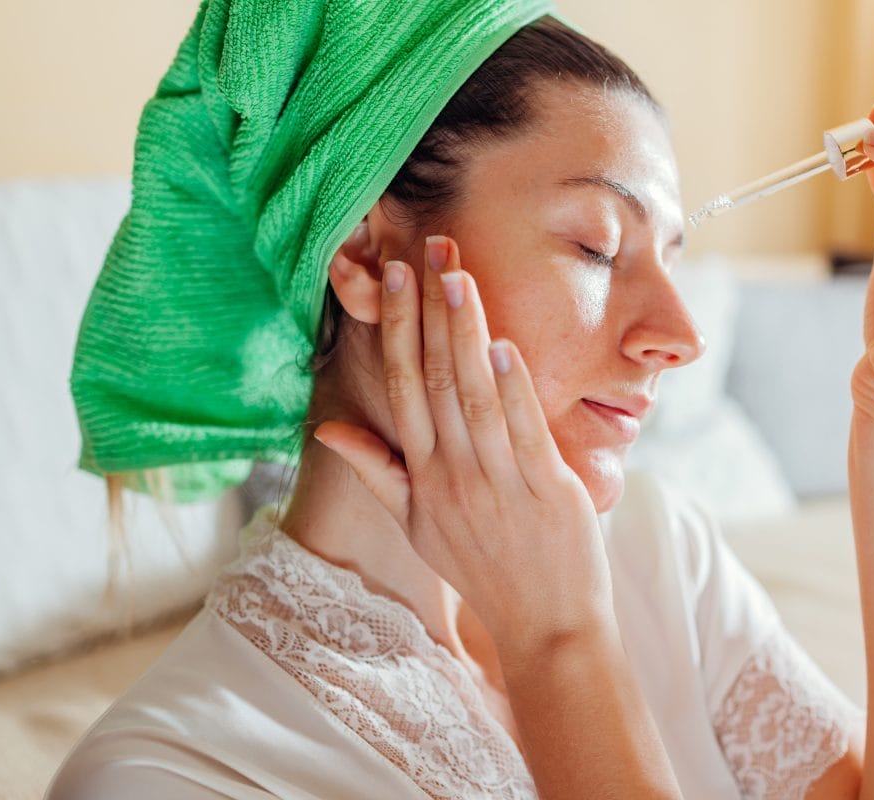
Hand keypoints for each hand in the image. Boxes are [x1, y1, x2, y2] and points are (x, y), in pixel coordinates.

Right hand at [313, 236, 613, 655]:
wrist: (545, 624)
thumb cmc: (483, 567)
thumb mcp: (418, 526)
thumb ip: (379, 472)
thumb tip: (328, 429)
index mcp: (423, 477)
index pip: (401, 390)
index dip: (394, 330)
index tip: (390, 276)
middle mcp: (452, 476)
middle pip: (433, 381)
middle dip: (428, 312)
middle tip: (425, 249)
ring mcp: (498, 484)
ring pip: (474, 398)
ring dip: (465, 334)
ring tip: (458, 277)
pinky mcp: (545, 491)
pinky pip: (524, 432)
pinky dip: (513, 388)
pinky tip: (502, 344)